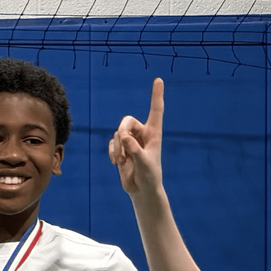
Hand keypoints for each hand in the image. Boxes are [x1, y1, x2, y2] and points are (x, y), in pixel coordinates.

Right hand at [109, 78, 164, 197]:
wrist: (142, 189)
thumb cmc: (149, 176)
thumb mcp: (144, 163)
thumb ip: (135, 150)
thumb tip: (124, 137)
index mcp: (154, 134)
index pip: (156, 110)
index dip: (156, 95)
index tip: (158, 80)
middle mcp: (142, 134)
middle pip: (127, 121)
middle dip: (122, 131)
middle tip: (123, 144)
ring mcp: (131, 141)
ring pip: (118, 133)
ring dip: (117, 146)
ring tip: (121, 161)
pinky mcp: (121, 149)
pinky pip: (112, 142)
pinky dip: (112, 151)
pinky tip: (116, 162)